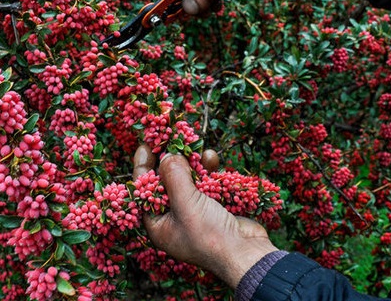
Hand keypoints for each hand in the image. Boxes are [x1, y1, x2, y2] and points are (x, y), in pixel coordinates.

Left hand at [132, 144, 277, 287]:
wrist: (248, 254)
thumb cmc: (210, 236)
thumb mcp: (185, 205)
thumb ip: (173, 177)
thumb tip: (167, 155)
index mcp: (158, 223)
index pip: (143, 190)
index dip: (143, 166)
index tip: (145, 144)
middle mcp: (173, 216)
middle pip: (165, 181)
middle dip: (171, 159)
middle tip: (171, 137)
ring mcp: (194, 210)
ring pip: (187, 178)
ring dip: (192, 161)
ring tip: (195, 145)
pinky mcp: (213, 204)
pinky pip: (206, 181)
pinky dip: (207, 169)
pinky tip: (211, 157)